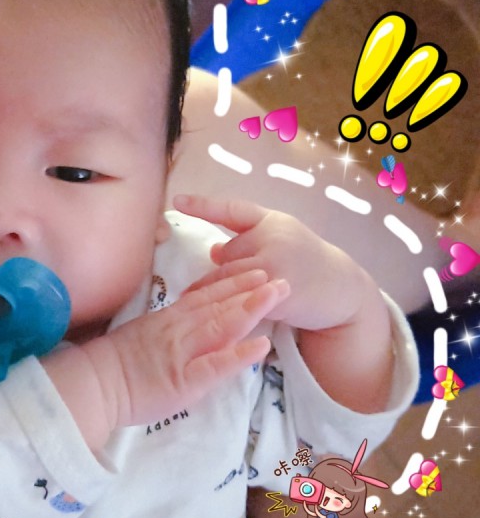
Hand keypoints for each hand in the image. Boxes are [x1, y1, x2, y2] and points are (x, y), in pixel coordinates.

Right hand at [43, 269, 288, 449]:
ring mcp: (183, 353)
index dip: (233, 282)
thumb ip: (168, 326)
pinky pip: (215, 366)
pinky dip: (239, 354)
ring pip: (222, 326)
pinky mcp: (184, 380)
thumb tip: (189, 320)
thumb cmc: (113, 362)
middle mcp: (179, 330)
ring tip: (277, 295)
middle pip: (220, 305)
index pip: (206, 296)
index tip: (256, 270)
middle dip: (252, 289)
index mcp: (169, 319)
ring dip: (252, 309)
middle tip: (281, 274)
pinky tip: (262, 346)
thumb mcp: (142, 334)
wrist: (93, 383)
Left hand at [174, 194, 368, 330]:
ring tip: (188, 302)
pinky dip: (228, 309)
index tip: (177, 200)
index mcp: (272, 221)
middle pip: (226, 255)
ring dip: (210, 293)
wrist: (342, 289)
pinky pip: (243, 300)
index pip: (232, 209)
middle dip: (212, 275)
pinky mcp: (279, 292)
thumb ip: (247, 242)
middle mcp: (274, 237)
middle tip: (189, 292)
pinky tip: (213, 317)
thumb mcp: (280, 241)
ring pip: (229, 278)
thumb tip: (213, 249)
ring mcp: (276, 264)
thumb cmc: (305, 263)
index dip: (203, 205)